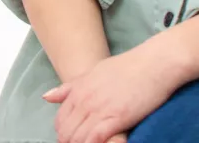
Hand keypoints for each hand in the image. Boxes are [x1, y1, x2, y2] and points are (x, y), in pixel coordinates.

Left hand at [43, 46, 181, 142]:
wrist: (152, 63)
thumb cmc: (126, 68)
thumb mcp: (94, 72)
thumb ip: (71, 87)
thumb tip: (46, 97)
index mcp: (78, 88)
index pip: (60, 120)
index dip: (64, 135)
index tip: (73, 139)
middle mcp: (84, 99)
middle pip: (66, 133)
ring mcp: (99, 108)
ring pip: (77, 139)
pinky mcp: (115, 118)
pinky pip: (95, 140)